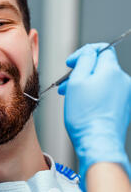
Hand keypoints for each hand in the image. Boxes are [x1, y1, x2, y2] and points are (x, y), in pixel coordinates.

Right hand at [58, 43, 130, 191]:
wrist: (98, 141)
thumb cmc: (85, 116)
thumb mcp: (77, 81)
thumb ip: (84, 60)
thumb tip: (89, 51)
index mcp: (112, 71)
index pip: (102, 49)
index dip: (83, 53)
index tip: (71, 62)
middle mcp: (123, 81)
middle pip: (101, 67)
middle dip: (82, 72)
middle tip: (66, 83)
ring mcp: (125, 95)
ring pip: (103, 81)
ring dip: (86, 84)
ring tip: (71, 96)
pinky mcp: (123, 107)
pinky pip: (107, 93)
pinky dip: (94, 94)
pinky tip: (82, 105)